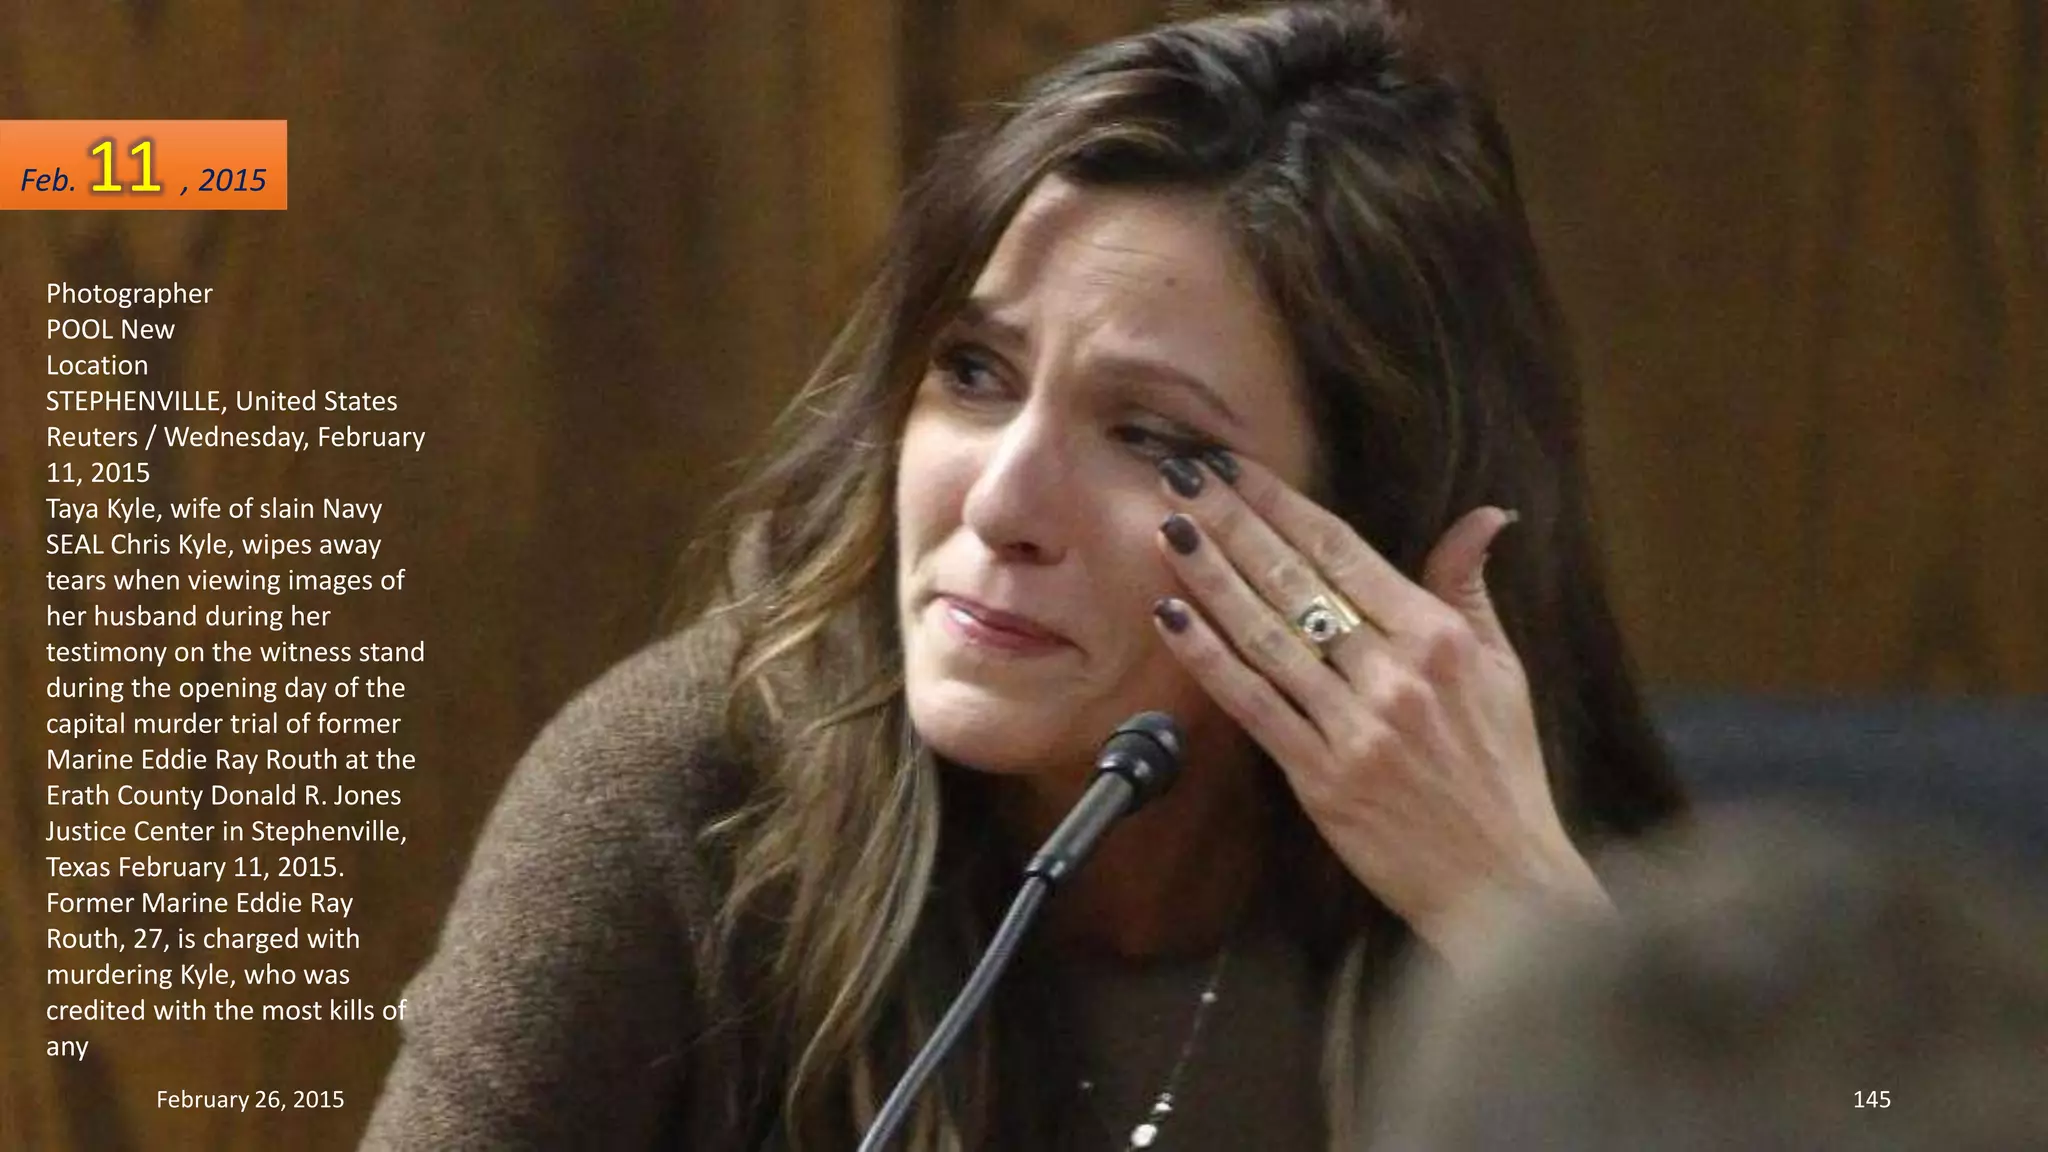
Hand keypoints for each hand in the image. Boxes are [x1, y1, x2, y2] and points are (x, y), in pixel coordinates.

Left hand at [1151, 453, 1608, 967]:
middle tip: (1180, 477)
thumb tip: (1485, 514)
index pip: (1342, 551)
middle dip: (1233, 524)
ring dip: (1211, 578)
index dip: (1282, 504)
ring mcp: (1354, 726)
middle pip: (1294, 582)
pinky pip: (1254, 705)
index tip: (1235, 467)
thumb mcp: (1504, 670)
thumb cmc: (1504, 774)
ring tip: (1168, 530)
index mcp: (1436, 637)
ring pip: (1266, 635)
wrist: (1502, 883)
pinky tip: (1173, 617)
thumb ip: (1471, 588)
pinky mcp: (1321, 778)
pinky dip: (1210, 659)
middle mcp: (1393, 673)